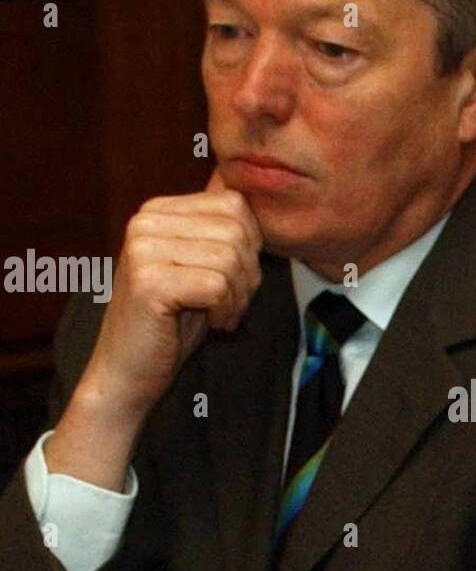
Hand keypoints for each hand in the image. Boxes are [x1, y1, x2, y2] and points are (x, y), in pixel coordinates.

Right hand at [83, 169, 262, 416]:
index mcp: (157, 211)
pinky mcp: (149, 282)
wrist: (129, 372)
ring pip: (230, 258)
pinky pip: (217, 285)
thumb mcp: (200, 267)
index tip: (235, 279)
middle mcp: (145, 222)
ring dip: (238, 296)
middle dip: (248, 274)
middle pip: (237, 230)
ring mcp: (143, 249)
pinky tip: (211, 324)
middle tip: (231, 304)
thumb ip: (220, 232)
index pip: (233, 203)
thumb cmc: (172, 324)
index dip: (251, 246)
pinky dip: (226, 311)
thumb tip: (251, 198)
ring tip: (221, 315)